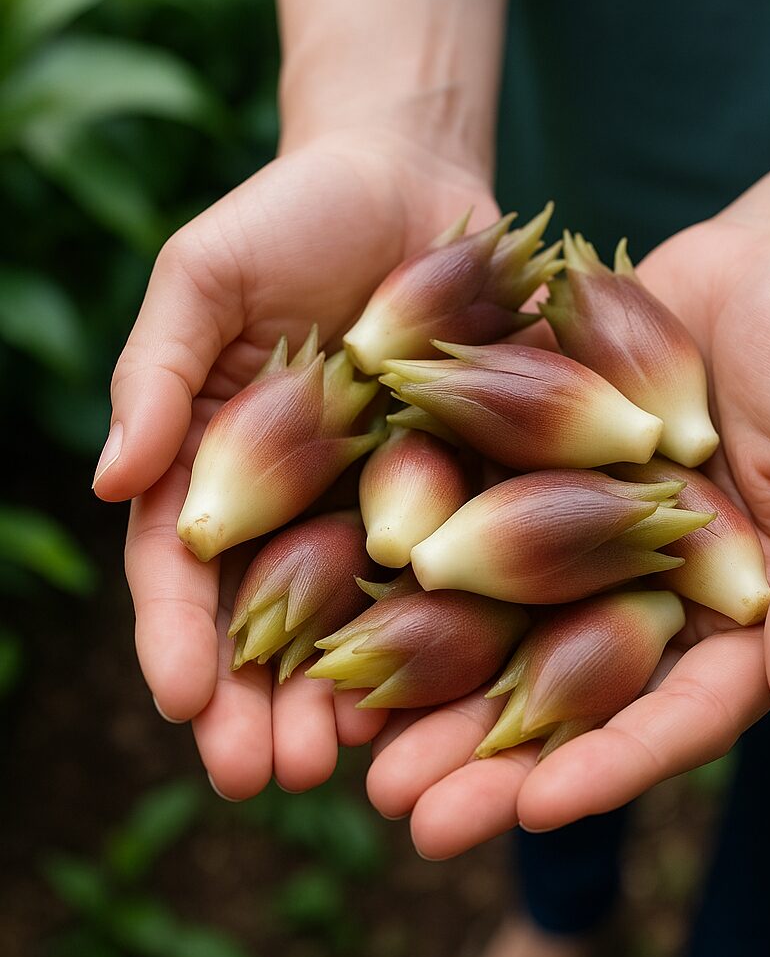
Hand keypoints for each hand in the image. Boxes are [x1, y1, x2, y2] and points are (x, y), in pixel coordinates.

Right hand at [94, 128, 496, 798]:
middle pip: (276, 617)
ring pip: (367, 614)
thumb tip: (109, 482)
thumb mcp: (202, 278)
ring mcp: (390, 495)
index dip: (180, 636)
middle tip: (263, 776)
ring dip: (352, 693)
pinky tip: (453, 686)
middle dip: (264, 700)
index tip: (182, 702)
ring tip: (347, 767)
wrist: (412, 180)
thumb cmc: (289, 217)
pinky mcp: (473, 478)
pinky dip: (454, 623)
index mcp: (227, 463)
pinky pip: (464, 559)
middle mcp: (306, 498)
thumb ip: (156, 374)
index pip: (189, 567)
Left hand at [363, 211, 769, 856]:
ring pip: (499, 625)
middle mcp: (645, 587)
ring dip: (427, 687)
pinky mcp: (529, 466)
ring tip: (352, 744)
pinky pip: (468, 524)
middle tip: (409, 816)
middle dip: (489, 757)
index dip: (612, 762)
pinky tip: (343, 611)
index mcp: (733, 611)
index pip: (676, 710)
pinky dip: (410, 571)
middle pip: (567, 691)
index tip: (538, 808)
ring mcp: (580, 531)